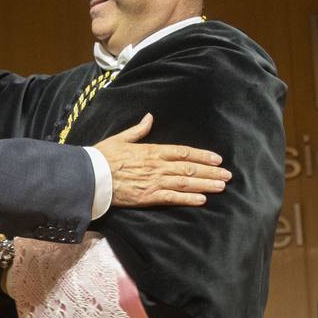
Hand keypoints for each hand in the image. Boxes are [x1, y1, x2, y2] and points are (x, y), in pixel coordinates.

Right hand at [92, 114, 231, 207]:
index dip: (202, 155)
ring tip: (221, 186)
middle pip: (189, 167)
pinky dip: (188, 199)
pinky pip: (173, 198)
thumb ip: (138, 130)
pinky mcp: (148, 196)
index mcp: (152, 150)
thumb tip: (149, 117)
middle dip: (210, 172)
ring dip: (205, 184)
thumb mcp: (121, 138)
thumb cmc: (102, 157)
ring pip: (185, 182)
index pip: (183, 152)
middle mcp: (157, 165)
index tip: (217, 159)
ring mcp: (154, 181)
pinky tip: (202, 200)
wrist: (90, 175)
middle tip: (227, 175)